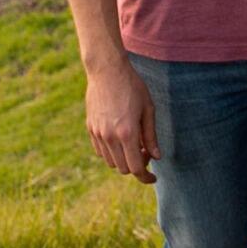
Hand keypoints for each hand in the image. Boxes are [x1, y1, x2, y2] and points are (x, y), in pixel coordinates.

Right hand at [86, 64, 157, 182]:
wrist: (106, 70)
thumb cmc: (132, 87)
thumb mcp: (148, 109)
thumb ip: (151, 136)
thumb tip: (156, 157)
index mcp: (127, 133)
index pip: (136, 168)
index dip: (146, 177)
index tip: (153, 178)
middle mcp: (110, 137)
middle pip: (123, 168)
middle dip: (136, 165)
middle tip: (145, 151)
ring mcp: (98, 133)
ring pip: (111, 162)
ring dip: (123, 159)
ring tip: (133, 143)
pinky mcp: (90, 128)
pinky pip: (100, 151)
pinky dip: (111, 152)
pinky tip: (119, 138)